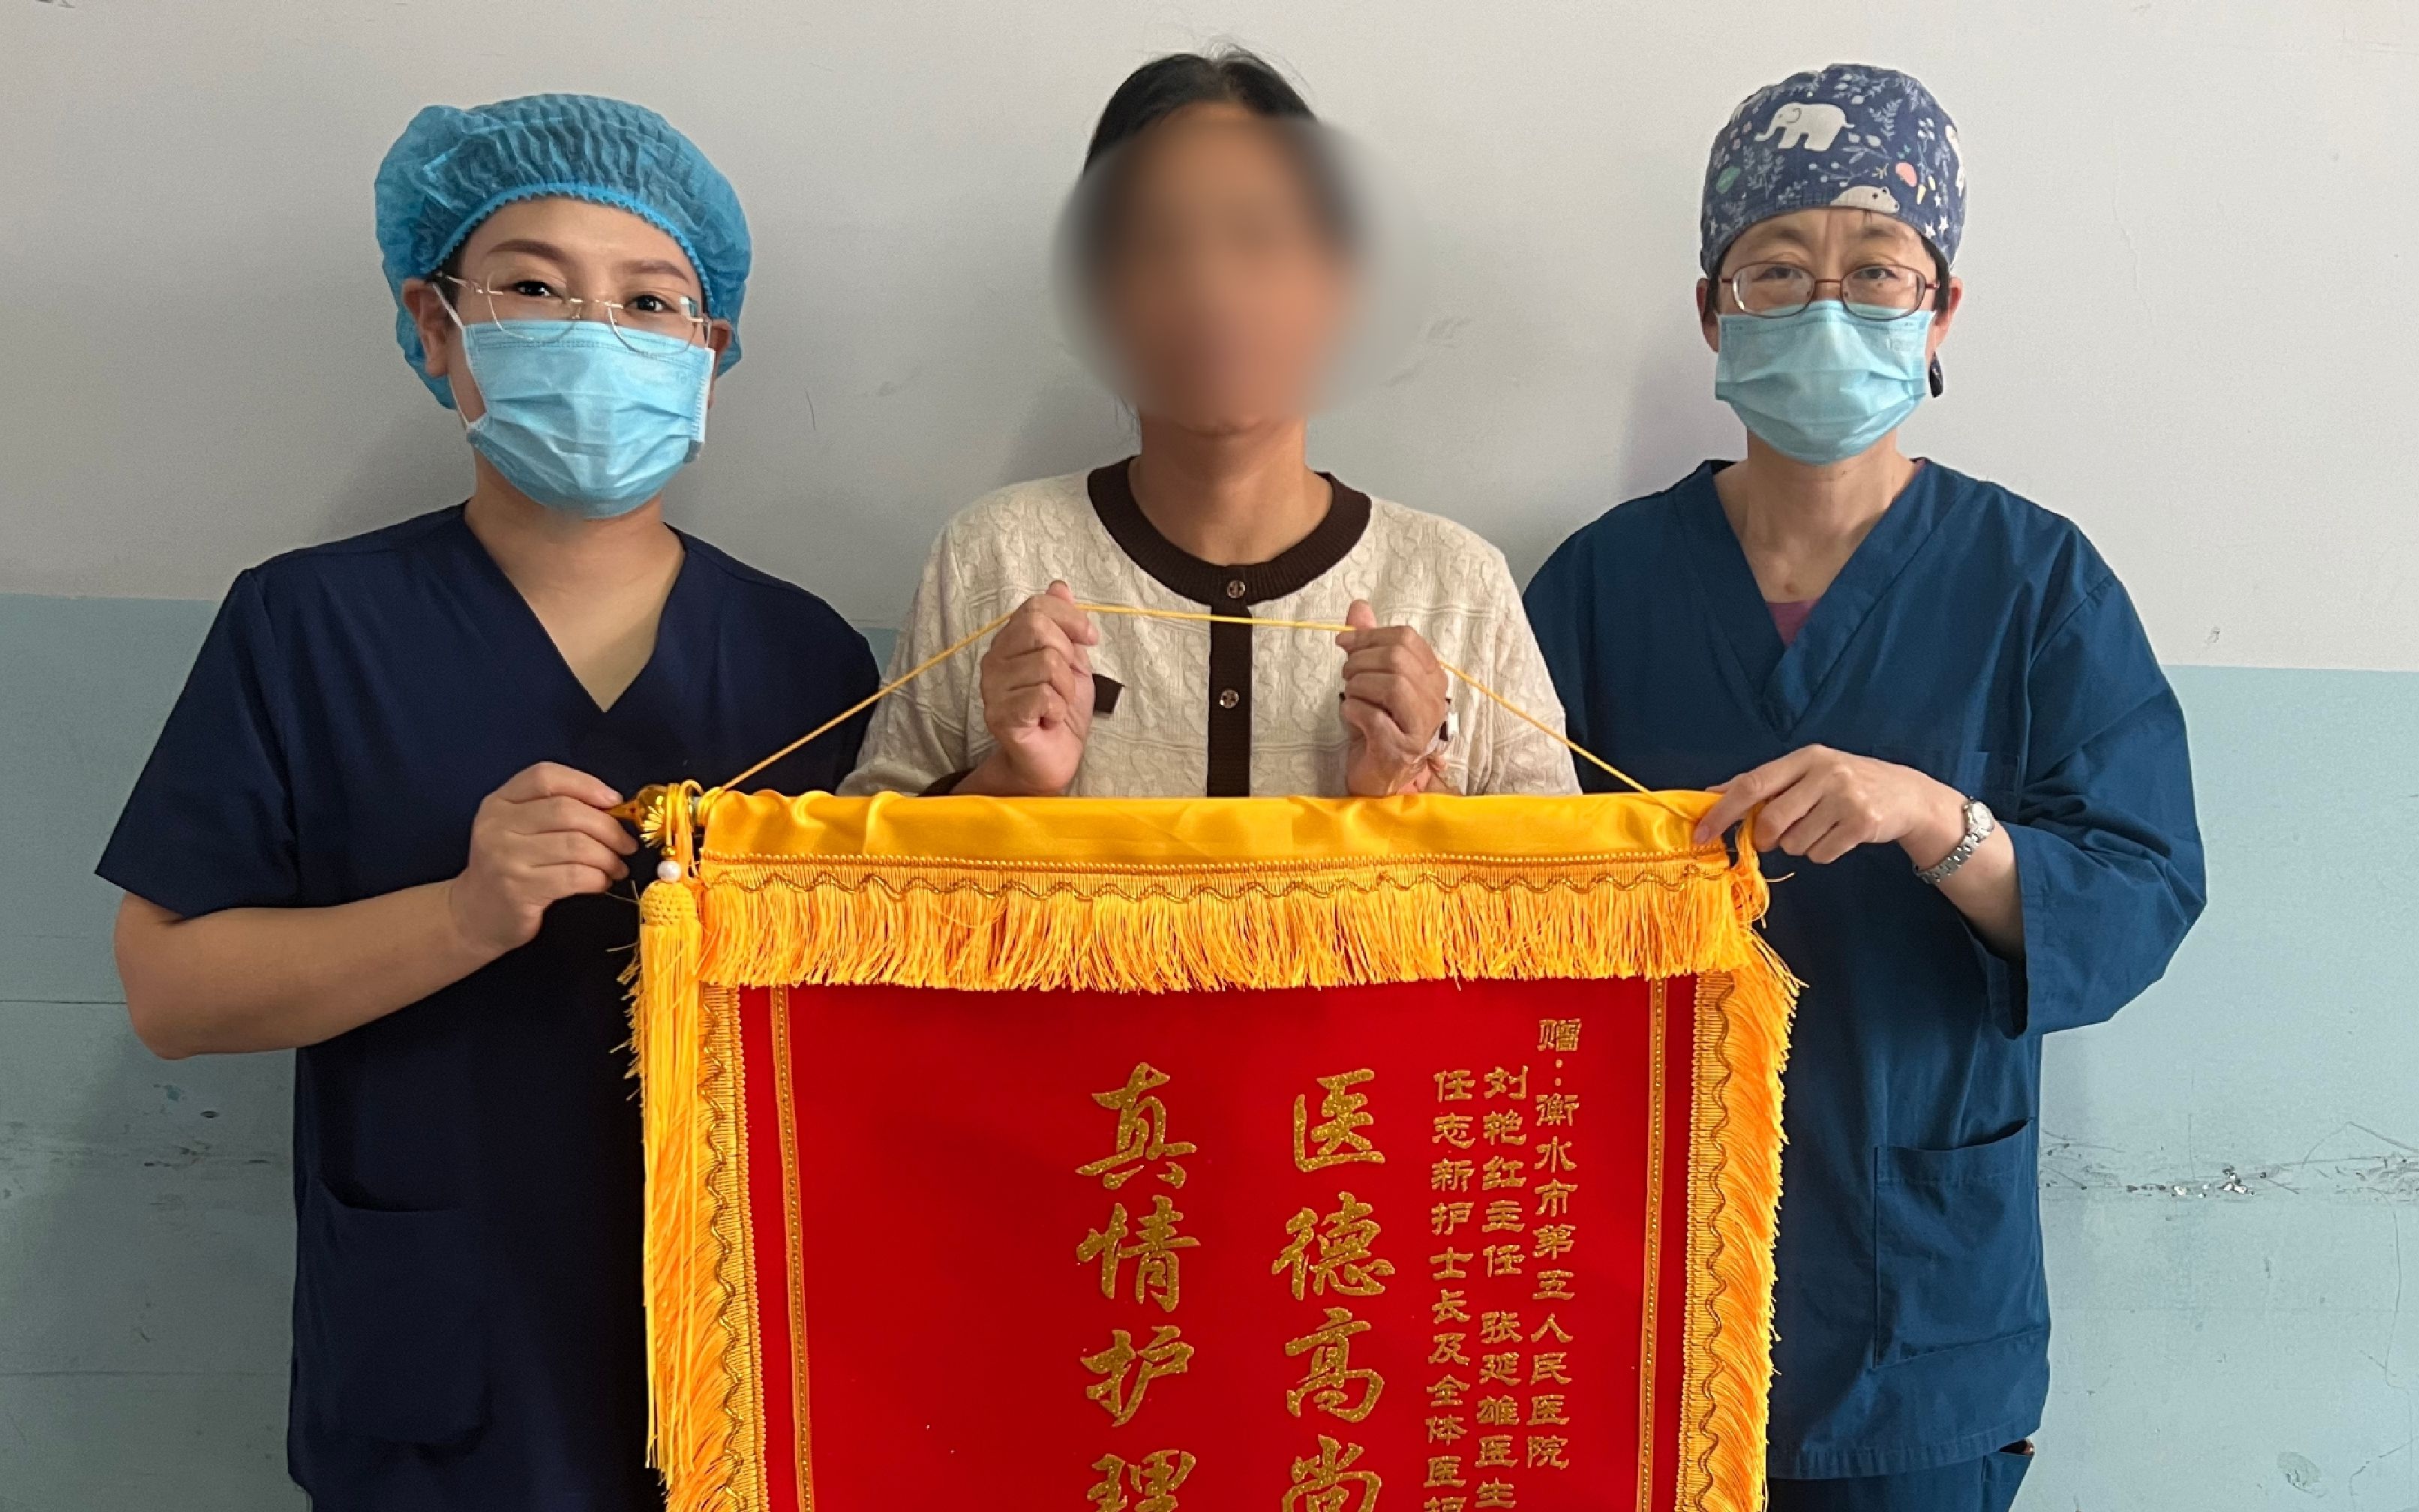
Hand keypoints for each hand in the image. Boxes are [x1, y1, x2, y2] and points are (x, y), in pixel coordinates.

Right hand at [447, 763, 636, 956]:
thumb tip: (613, 807)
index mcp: (499, 802)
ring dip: (608, 857)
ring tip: (617, 866)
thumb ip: (555, 810)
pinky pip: (574, 876)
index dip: (586, 784)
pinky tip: (602, 882)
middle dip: (608, 827)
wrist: (475, 915)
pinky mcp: (519, 889)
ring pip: (576, 845)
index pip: (545, 776)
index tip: (615, 800)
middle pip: (567, 811)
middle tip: (626, 843)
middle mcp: (497, 825)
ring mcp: (505, 858)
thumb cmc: (510, 867)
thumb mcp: (519, 829)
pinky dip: (598, 878)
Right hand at [971, 581, 1098, 795]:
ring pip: (1047, 664)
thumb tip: (1059, 586)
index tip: (1090, 638)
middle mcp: (994, 661)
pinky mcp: (1000, 715)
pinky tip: (1048, 719)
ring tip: (1056, 705)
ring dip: (1065, 689)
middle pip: (1039, 629)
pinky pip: (1043, 694)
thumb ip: (1063, 624)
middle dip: (1067, 656)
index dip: (1070, 618)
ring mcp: (993, 689)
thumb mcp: (1071, 661)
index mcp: (1009, 642)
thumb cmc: (1059, 711)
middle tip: (1064, 683)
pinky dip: (1057, 709)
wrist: (1050, 759)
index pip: (1036, 606)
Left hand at [1336, 600, 1450, 795]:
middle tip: (1347, 677)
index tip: (1344, 644)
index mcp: (1431, 676)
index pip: (1406, 638)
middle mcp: (1433, 699)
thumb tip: (1358, 606)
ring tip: (1351, 696)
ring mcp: (1421, 726)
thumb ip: (1368, 642)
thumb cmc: (1376, 725)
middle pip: (1398, 659)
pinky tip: (1351, 715)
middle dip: (1361, 662)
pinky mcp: (1402, 750)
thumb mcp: (1371, 678)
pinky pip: (1376, 718)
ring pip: (1393, 685)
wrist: (1377, 774)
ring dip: (1359, 686)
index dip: (1369, 635)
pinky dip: (1354, 711)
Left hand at [1693, 744, 1964, 865]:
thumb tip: (1711, 794)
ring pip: (1795, 842)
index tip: (1702, 832)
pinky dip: (1822, 853)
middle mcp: (1826, 772)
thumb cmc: (1846, 784)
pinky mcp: (1862, 823)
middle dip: (1766, 838)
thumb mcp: (1808, 773)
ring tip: (1822, 827)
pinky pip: (1821, 854)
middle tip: (1775, 837)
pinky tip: (1839, 836)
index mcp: (1805, 757)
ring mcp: (1846, 797)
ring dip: (1799, 844)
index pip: (1753, 783)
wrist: (1906, 795)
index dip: (1723, 810)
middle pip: (1771, 820)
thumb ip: (1765, 783)